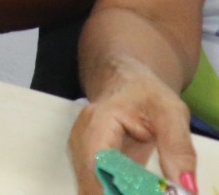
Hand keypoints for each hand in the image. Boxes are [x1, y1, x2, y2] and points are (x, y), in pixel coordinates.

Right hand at [69, 58, 197, 193]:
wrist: (124, 82)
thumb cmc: (146, 94)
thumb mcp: (171, 113)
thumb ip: (178, 148)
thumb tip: (185, 187)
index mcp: (100, 121)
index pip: (98, 163)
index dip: (114, 188)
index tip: (138, 193)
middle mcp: (81, 137)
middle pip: (91, 179)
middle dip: (117, 192)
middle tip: (149, 189)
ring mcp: (80, 150)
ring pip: (90, 185)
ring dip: (116, 191)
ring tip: (144, 186)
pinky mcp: (85, 161)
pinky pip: (95, 184)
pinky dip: (114, 190)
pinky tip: (133, 188)